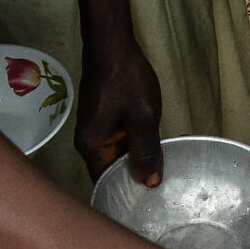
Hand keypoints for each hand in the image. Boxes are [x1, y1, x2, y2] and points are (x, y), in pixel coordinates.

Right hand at [76, 37, 163, 183]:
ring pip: (116, 155)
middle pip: (111, 171)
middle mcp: (88, 142)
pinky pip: (117, 141)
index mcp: (92, 147)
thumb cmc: (126, 80)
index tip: (147, 203)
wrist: (111, 45)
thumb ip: (146, 151)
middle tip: (161, 190)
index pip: (106, 183)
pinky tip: (152, 147)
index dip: (125, 194)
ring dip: (135, 160)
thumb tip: (149, 182)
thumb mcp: (142, 118)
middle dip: (133, 179)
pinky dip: (133, 145)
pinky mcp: (102, 118)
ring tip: (161, 171)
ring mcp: (94, 129)